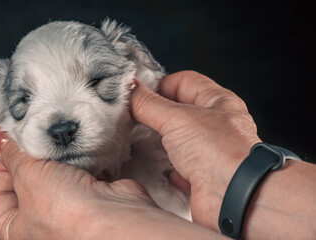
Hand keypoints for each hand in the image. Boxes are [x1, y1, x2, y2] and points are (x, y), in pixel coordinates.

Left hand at [0, 126, 223, 238]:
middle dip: (33, 159)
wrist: (116, 218)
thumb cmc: (68, 215)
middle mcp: (45, 222)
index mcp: (19, 230)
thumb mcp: (28, 177)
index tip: (7, 146)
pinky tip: (81, 148)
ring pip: (58, 175)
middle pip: (29, 183)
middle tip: (34, 137)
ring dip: (60, 157)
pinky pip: (84, 171)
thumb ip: (13, 156)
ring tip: (58, 141)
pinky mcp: (96, 196)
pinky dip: (84, 158)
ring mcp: (72, 209)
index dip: (0, 170)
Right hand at [130, 71, 260, 229]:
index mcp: (219, 102)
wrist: (234, 197)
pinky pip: (180, 167)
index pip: (185, 81)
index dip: (160, 84)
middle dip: (156, 114)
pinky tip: (159, 167)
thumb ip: (148, 103)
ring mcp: (210, 151)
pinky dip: (168, 167)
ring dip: (160, 141)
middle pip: (180, 111)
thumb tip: (129, 89)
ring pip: (178, 139)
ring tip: (142, 141)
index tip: (138, 93)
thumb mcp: (176, 118)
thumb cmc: (220, 152)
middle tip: (135, 116)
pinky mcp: (203, 177)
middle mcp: (217, 125)